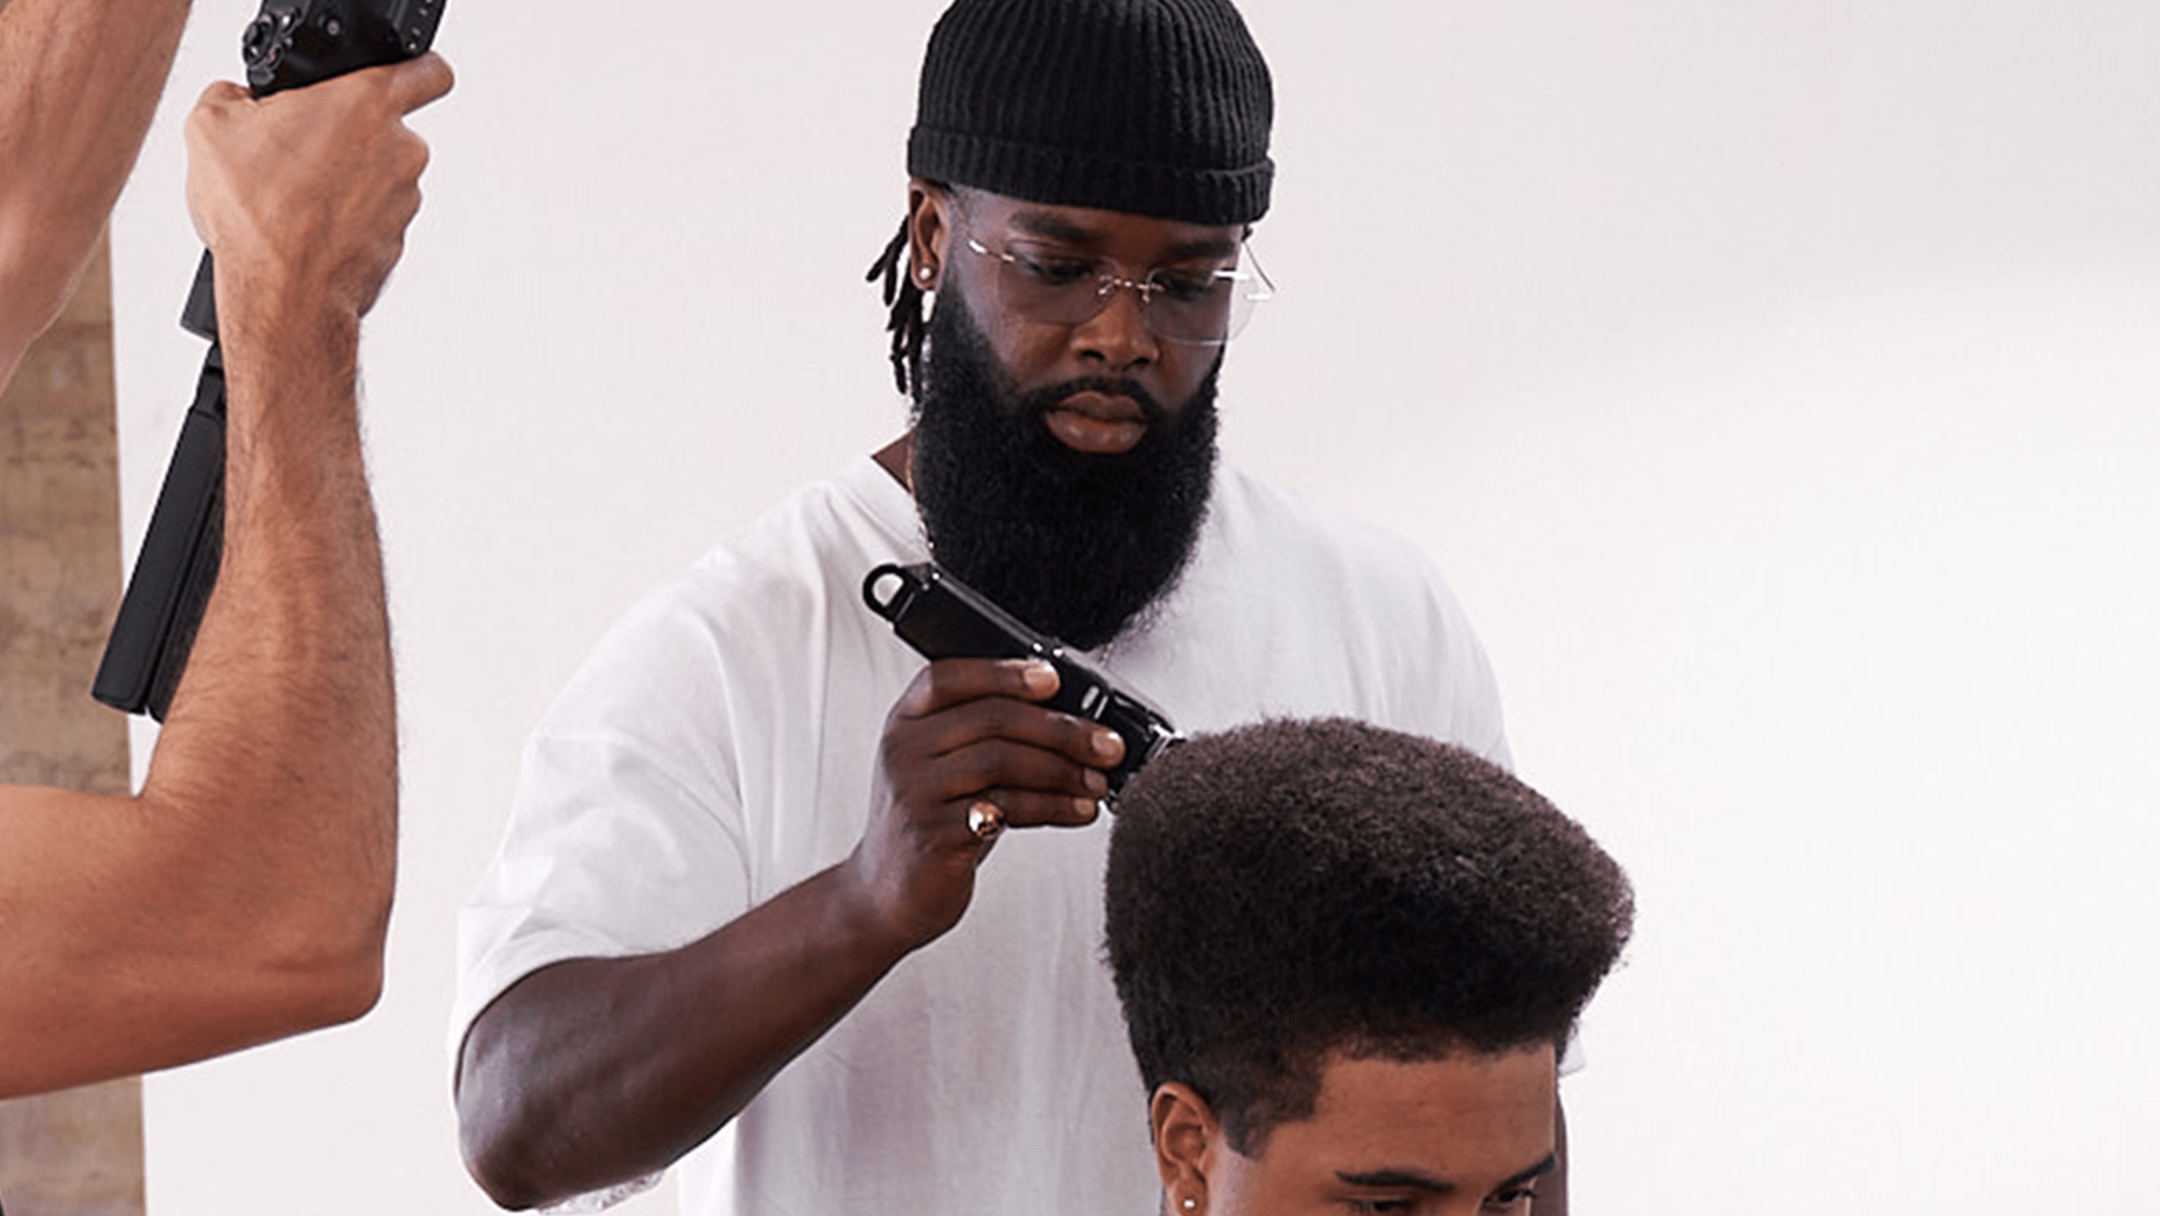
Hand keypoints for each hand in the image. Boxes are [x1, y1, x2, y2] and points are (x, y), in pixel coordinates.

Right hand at [183, 52, 453, 325]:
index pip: (428, 71)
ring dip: (343, 179)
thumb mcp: (211, 126)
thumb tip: (240, 100)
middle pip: (384, 127)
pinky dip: (347, 218)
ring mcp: (406, 197)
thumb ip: (235, 95)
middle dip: (347, 134)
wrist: (283, 294)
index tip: (394, 78)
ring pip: (376, 174)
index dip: (415, 70)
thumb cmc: (257, 213)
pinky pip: (373, 216)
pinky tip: (306, 227)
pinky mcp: (400, 238)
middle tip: (300, 148)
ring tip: (292, 196)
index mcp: (367, 102)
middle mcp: (401, 147)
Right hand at [842, 658, 1126, 951]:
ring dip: (1063, 770)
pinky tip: (1079, 810)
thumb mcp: (944, 768)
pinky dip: (1053, 807)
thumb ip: (986, 737)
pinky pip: (1005, 809)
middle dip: (1061, 730)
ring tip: (1098, 781)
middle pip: (991, 718)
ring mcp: (914, 793)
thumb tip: (1073, 720)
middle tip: (1107, 745)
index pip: (948, 677)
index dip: (1004, 673)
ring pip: (1001, 761)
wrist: (886, 894)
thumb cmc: (932, 822)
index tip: (1054, 680)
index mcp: (905, 721)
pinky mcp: (933, 836)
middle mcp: (902, 750)